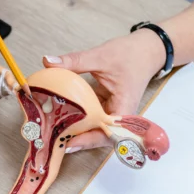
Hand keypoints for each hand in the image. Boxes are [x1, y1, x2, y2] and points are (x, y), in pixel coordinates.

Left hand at [43, 31, 166, 150]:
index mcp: (124, 107)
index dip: (89, 141)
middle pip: (99, 135)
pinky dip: (78, 118)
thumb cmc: (131, 54)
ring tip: (55, 133)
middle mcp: (119, 115)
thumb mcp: (101, 56)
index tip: (70, 143)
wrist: (146, 49)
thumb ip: (75, 61)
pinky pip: (92, 117)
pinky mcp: (105, 106)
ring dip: (77, 130)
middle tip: (55, 141)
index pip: (108, 132)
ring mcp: (112, 111)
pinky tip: (60, 118)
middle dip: (79, 139)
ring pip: (94, 128)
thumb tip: (48, 61)